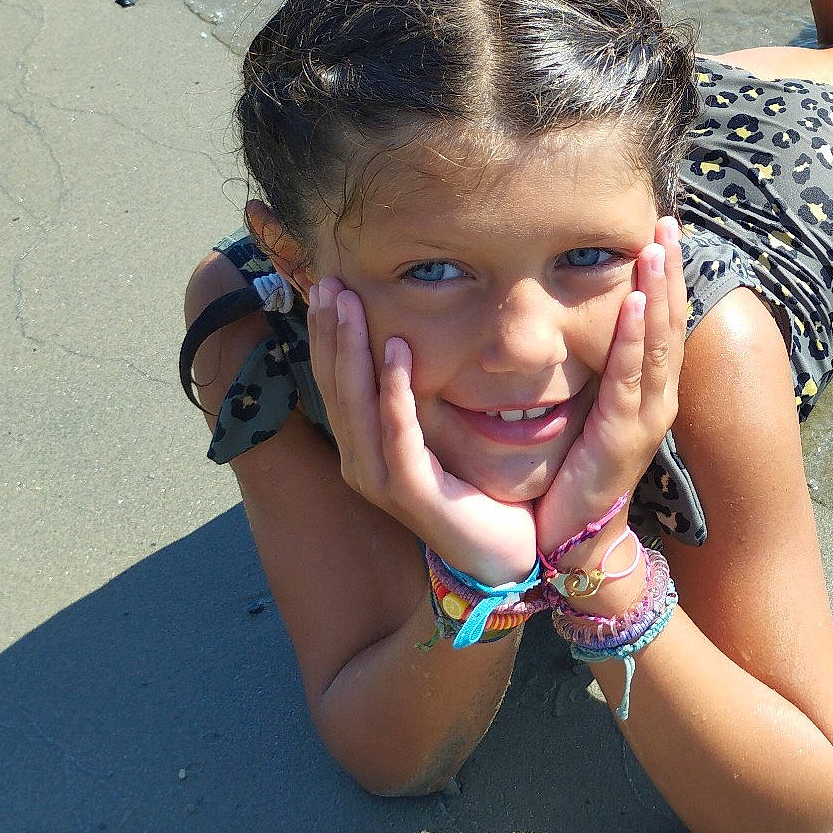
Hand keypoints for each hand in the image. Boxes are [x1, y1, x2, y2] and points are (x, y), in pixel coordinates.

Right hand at [307, 278, 538, 585]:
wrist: (504, 551)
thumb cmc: (475, 489)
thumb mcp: (440, 432)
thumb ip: (420, 395)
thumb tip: (414, 336)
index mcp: (364, 445)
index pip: (336, 380)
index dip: (327, 333)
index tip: (328, 284)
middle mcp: (361, 461)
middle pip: (336, 385)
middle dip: (330, 331)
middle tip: (329, 281)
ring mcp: (380, 478)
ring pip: (355, 404)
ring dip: (351, 350)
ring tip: (349, 304)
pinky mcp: (410, 492)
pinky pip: (397, 433)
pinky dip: (394, 391)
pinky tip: (396, 351)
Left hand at [534, 218, 686, 557]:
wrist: (574, 537)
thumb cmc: (575, 472)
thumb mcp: (588, 409)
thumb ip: (593, 370)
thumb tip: (581, 323)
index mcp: (650, 389)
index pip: (662, 320)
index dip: (666, 276)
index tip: (662, 230)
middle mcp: (658, 397)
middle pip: (670, 321)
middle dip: (669, 269)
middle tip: (666, 221)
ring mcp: (647, 416)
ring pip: (658, 341)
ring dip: (659, 290)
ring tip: (658, 247)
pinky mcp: (625, 434)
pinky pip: (631, 375)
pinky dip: (635, 336)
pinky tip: (636, 302)